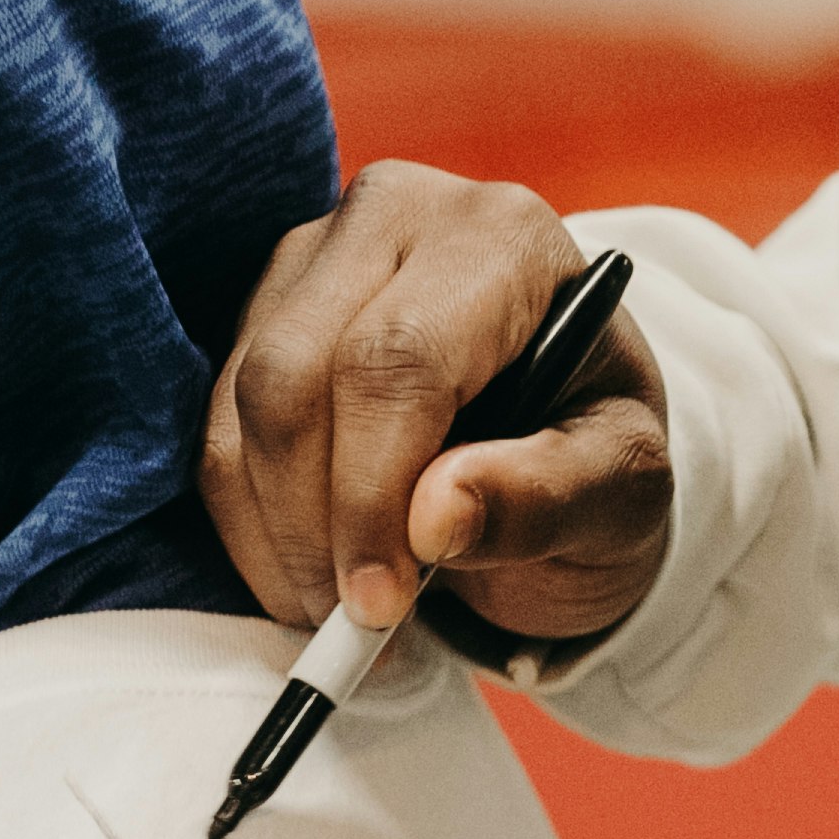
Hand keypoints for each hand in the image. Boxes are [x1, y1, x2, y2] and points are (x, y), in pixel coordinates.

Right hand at [207, 160, 674, 644]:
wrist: (559, 436)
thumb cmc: (597, 457)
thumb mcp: (624, 494)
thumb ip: (547, 499)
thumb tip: (433, 519)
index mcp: (503, 238)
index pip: (397, 359)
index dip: (370, 494)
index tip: (380, 603)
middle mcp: (397, 216)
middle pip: (294, 373)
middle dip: (311, 523)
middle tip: (357, 623)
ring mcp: (313, 255)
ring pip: (240, 404)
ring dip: (275, 534)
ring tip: (345, 609)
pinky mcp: (260, 309)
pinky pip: (214, 429)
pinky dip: (252, 523)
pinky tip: (315, 568)